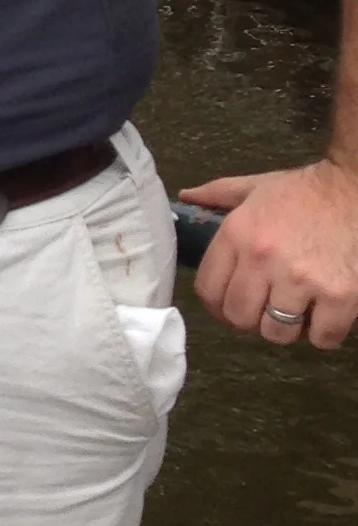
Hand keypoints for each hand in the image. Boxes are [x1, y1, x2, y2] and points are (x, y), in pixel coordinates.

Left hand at [177, 159, 357, 348]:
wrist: (357, 188)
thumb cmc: (306, 192)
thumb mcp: (256, 187)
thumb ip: (218, 194)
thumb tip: (186, 198)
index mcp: (238, 234)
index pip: (208, 291)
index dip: (216, 306)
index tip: (230, 306)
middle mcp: (264, 260)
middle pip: (240, 317)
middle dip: (250, 319)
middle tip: (265, 309)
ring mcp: (302, 280)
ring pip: (278, 333)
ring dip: (285, 328)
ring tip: (296, 310)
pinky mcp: (340, 296)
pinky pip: (321, 338)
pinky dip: (323, 333)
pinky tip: (325, 314)